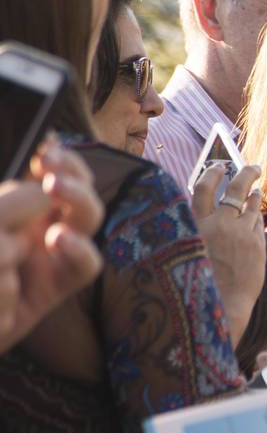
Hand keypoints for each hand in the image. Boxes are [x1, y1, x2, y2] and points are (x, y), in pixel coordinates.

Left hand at [0, 141, 103, 351]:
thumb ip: (13, 203)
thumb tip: (47, 180)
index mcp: (18, 204)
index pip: (50, 171)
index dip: (58, 157)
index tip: (49, 147)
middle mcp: (39, 224)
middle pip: (78, 188)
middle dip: (71, 171)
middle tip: (52, 168)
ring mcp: (53, 254)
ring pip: (87, 219)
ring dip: (76, 198)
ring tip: (54, 186)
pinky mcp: (59, 286)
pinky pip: (85, 265)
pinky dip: (76, 249)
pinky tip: (59, 239)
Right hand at [191, 163, 264, 341]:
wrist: (220, 306)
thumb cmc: (197, 282)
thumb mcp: (186, 251)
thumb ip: (195, 230)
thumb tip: (204, 214)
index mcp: (195, 226)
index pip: (202, 189)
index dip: (211, 174)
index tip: (219, 166)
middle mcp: (219, 225)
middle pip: (235, 189)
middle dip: (246, 174)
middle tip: (254, 167)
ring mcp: (241, 233)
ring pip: (251, 206)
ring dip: (254, 196)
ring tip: (257, 190)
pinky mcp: (257, 244)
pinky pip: (258, 224)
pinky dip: (256, 217)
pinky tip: (256, 215)